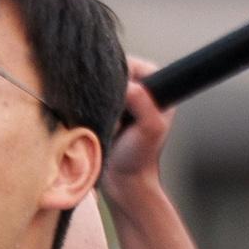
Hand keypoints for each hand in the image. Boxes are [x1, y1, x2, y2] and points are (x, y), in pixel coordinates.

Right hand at [102, 61, 172, 195]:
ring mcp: (124, 102)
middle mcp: (142, 92)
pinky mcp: (108, 112)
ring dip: (98, 98)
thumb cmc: (139, 159)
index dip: (122, 74)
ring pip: (103, 85)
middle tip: (111, 110)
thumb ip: (143, 104)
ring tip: (105, 118)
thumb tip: (129, 86)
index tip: (115, 91)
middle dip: (108, 88)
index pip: (136, 65)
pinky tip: (95, 119)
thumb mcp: (149, 130)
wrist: (123, 183)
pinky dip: (90, 106)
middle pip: (117, 73)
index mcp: (158, 91)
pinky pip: (94, 98)